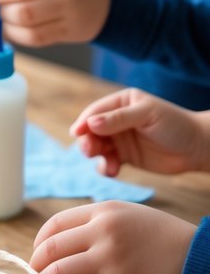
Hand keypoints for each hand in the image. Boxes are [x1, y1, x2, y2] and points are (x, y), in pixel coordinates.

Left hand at [0, 0, 110, 46]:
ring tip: (0, 20)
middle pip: (25, 9)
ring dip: (8, 26)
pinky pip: (39, 39)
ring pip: (31, 26)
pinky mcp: (69, 34)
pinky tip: (11, 32)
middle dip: (2, 10)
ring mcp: (69, 17)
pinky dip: (20, 37)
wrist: (108, 4)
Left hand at [31, 200, 194, 273]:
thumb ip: (96, 221)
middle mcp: (102, 232)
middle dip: (38, 261)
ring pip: (60, 271)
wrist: (193, 258)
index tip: (38, 250)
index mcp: (102, 210)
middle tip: (35, 270)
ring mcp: (109, 260)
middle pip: (53, 247)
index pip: (56, 224)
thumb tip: (67, 239)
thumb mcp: (126, 214)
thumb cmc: (160, 235)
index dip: (41, 240)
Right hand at [71, 88, 207, 176]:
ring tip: (107, 165)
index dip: (84, 121)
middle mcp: (118, 120)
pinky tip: (112, 171)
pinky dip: (106, 167)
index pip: (97, 110)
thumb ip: (119, 119)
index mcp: (122, 102)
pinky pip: (108, 162)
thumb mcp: (146, 115)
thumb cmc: (174, 124)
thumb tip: (91, 123)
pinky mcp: (126, 156)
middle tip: (90, 151)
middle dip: (89, 140)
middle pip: (93, 129)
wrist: (196, 148)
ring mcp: (121, 138)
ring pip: (99, 146)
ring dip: (97, 155)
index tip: (76, 133)